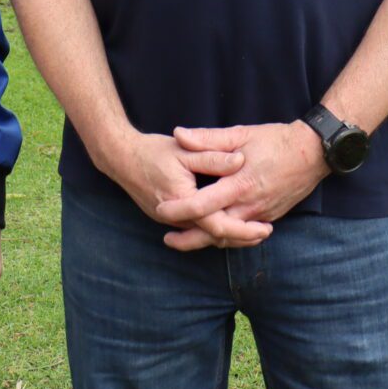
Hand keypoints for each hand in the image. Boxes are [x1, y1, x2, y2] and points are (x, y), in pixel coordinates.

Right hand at [98, 129, 268, 249]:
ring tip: (254, 231)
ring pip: (205, 236)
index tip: (265, 227)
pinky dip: (214, 229)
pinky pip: (196, 230)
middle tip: (266, 232)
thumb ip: (213, 156)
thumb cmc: (153, 152)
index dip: (244, 229)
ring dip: (229, 235)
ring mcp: (171, 221)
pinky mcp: (169, 219)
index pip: (219, 225)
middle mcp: (177, 218)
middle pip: (214, 237)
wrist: (121, 158)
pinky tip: (229, 221)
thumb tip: (240, 160)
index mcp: (183, 201)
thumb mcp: (185, 151)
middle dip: (241, 238)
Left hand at [154, 122, 326, 250]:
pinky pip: (243, 233)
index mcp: (239, 184)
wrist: (313, 153)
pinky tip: (213, 234)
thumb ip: (207, 138)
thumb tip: (178, 134)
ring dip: (206, 241)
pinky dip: (227, 237)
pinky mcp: (269, 217)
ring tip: (184, 240)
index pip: (203, 205)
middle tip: (167, 239)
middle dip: (189, 240)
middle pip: (214, 231)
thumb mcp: (240, 134)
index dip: (179, 210)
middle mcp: (250, 205)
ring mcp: (261, 214)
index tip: (160, 210)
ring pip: (230, 237)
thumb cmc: (276, 140)